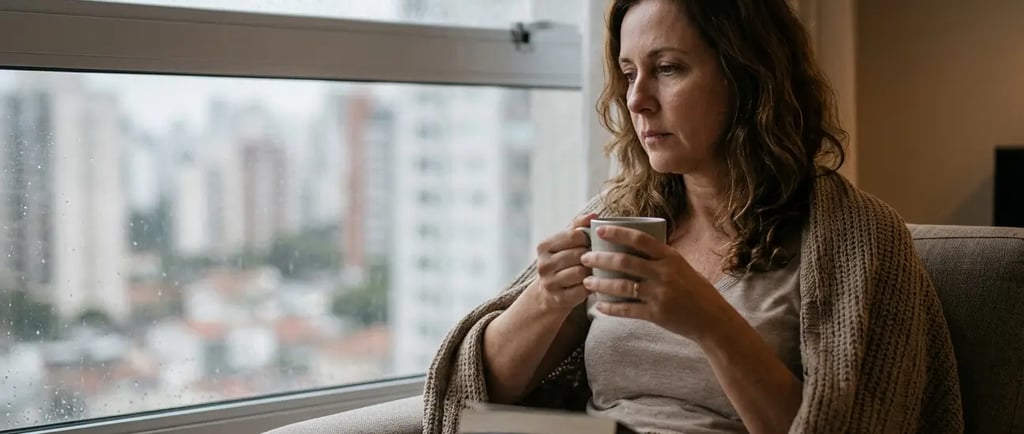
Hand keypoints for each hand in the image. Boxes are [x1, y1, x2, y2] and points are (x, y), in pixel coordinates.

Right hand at [532, 213, 597, 311]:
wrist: (550, 293)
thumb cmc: (563, 261)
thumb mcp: (566, 242)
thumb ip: (578, 226)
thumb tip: (593, 215)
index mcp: (544, 246)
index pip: (574, 235)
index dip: (587, 238)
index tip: (590, 243)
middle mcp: (543, 264)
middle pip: (579, 254)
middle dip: (591, 256)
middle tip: (595, 258)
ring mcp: (550, 283)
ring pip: (581, 272)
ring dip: (591, 271)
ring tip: (594, 270)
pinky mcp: (559, 299)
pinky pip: (583, 290)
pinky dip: (591, 286)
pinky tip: (592, 283)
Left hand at [579, 225, 737, 342]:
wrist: (713, 319)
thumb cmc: (695, 290)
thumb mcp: (681, 267)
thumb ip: (660, 258)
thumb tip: (633, 245)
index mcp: (670, 257)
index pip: (640, 239)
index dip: (618, 233)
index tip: (599, 230)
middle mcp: (664, 273)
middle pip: (625, 262)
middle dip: (601, 259)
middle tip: (585, 257)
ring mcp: (660, 294)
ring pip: (622, 286)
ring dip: (601, 284)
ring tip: (586, 281)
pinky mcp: (657, 314)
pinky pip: (628, 310)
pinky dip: (611, 308)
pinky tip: (599, 306)